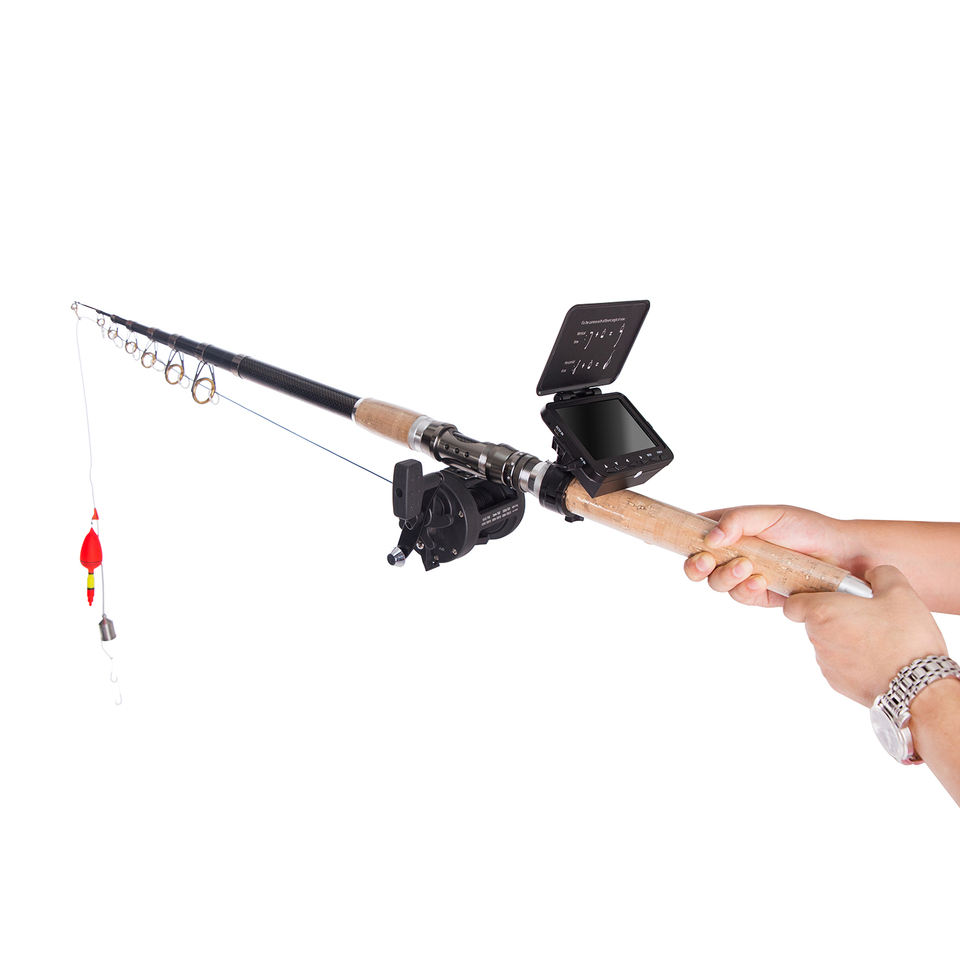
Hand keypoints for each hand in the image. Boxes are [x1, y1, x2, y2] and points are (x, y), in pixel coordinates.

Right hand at [684, 505, 851, 606]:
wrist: (842, 556)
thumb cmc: (809, 529)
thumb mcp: (772, 514)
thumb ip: (738, 520)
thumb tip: (712, 536)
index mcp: (732, 528)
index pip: (697, 532)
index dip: (682, 538)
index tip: (676, 541)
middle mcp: (735, 552)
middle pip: (698, 564)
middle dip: (696, 566)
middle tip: (707, 561)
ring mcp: (746, 574)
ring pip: (716, 583)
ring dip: (726, 576)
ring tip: (747, 567)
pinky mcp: (760, 594)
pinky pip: (741, 597)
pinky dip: (746, 590)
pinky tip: (761, 582)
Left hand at [783, 565, 946, 704]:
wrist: (918, 686)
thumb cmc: (905, 638)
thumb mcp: (900, 592)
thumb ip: (881, 575)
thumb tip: (873, 575)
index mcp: (823, 613)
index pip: (793, 604)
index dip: (808, 598)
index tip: (830, 596)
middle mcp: (817, 639)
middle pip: (815, 622)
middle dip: (836, 616)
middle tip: (867, 615)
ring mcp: (826, 664)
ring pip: (829, 644)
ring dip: (846, 638)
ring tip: (879, 638)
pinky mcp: (838, 684)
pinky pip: (840, 664)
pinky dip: (854, 659)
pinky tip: (879, 657)